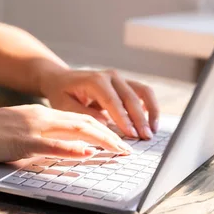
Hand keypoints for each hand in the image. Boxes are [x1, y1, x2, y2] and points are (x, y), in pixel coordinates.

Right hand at [0, 105, 132, 162]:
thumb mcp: (16, 130)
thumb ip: (40, 138)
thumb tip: (64, 150)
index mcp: (40, 114)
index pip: (79, 119)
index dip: (102, 129)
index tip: (117, 140)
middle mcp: (41, 117)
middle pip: (85, 122)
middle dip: (110, 135)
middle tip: (127, 148)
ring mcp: (33, 128)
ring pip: (76, 130)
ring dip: (101, 141)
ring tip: (119, 151)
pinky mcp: (22, 142)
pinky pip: (53, 145)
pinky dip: (74, 150)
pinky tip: (88, 154)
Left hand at [39, 69, 159, 139]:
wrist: (62, 79)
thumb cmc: (62, 94)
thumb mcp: (65, 106)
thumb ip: (84, 114)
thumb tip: (105, 124)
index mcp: (95, 80)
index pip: (112, 101)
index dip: (123, 118)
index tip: (131, 134)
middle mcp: (110, 76)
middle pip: (131, 98)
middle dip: (140, 119)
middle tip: (145, 137)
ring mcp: (120, 78)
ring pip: (143, 92)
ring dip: (151, 112)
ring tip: (152, 131)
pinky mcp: (126, 83)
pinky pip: (143, 93)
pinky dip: (150, 107)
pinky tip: (151, 123)